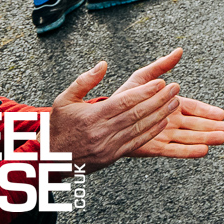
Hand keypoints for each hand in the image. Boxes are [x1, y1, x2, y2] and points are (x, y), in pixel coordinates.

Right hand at [47, 56, 184, 173]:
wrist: (48, 159)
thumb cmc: (58, 127)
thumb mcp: (64, 100)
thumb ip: (84, 81)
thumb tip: (103, 64)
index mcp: (92, 116)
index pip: (124, 102)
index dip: (145, 92)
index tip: (161, 82)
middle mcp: (101, 132)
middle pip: (136, 114)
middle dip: (159, 100)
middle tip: (175, 88)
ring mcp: (108, 146)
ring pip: (140, 128)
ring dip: (161, 114)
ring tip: (175, 102)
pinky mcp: (112, 157)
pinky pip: (136, 143)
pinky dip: (152, 132)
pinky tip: (163, 121)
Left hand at [124, 50, 223, 158]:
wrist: (103, 119)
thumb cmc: (123, 97)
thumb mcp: (143, 77)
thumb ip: (161, 66)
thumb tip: (179, 51)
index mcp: (170, 105)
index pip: (194, 108)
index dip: (208, 111)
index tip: (222, 114)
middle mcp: (169, 120)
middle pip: (196, 125)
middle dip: (213, 127)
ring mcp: (163, 135)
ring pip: (189, 137)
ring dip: (206, 138)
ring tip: (222, 139)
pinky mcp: (154, 148)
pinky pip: (174, 150)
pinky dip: (189, 151)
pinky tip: (203, 151)